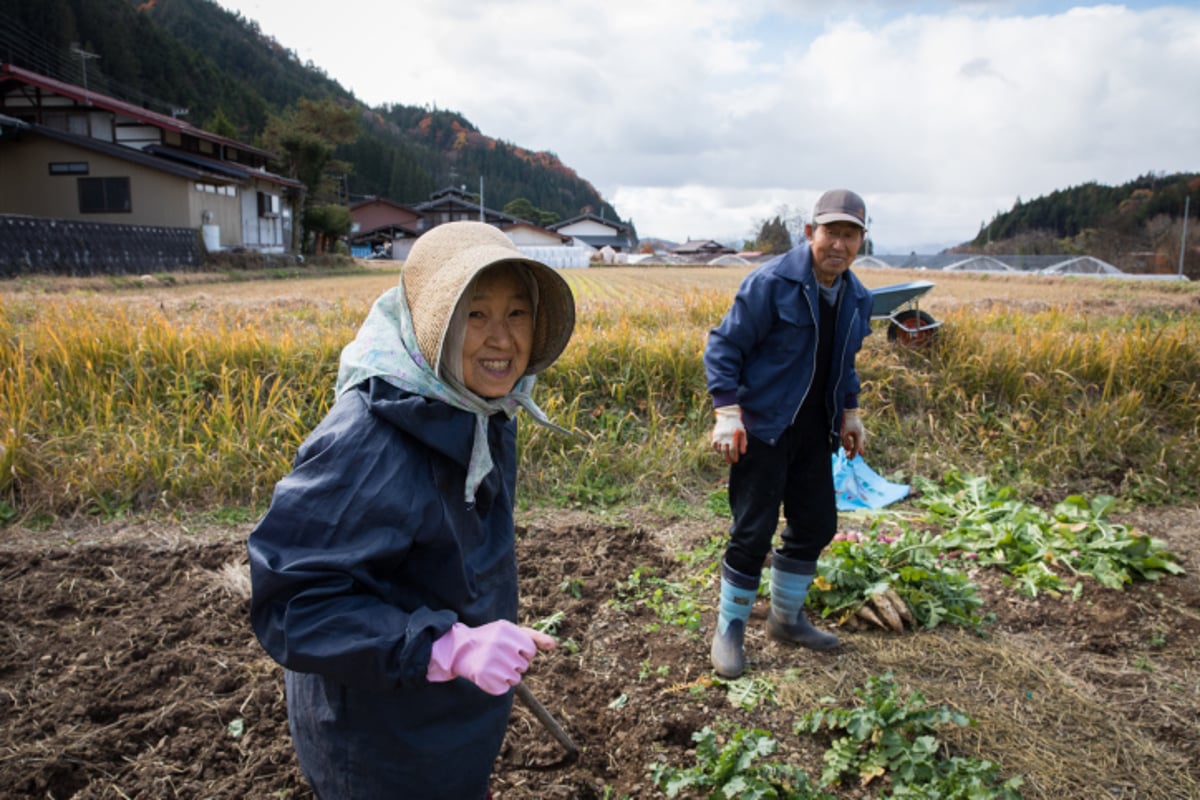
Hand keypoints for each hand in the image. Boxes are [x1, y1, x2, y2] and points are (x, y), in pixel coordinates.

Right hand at [427, 620, 555, 695]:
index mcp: (507, 630)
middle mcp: (499, 645)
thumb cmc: (492, 639)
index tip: (510, 649)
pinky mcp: (485, 678)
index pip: (530, 651)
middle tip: (498, 657)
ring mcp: (492, 662)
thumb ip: (534, 637)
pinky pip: (504, 688)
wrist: (461, 649)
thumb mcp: (511, 632)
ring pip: (515, 679)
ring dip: (507, 675)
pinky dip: (498, 685)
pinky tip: (488, 674)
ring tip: (493, 665)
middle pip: (523, 666)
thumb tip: (554, 646)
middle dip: (514, 664)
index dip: (523, 653)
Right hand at [711, 405, 746, 463]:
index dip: (734, 457)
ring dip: (722, 455)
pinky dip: (716, 449)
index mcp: (732, 437)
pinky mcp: (714, 435)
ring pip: (719, 449)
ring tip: (726, 458)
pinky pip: (714, 445)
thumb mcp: (743, 433)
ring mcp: (718, 437)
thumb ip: (743, 443)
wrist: (728, 416)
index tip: (736, 460)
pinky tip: (720, 451)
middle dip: (728, 458)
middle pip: (725, 452)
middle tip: (730, 462)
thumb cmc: (737, 425)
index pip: (732, 451)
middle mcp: (724, 438)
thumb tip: (742, 453)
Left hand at [841, 408, 865, 457]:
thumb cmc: (845, 421)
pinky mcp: (858, 427)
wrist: (848, 410)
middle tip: (851, 457)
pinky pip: (859, 437)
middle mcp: (861, 434)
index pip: (856, 448)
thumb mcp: (843, 433)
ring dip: (856, 447)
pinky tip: (855, 443)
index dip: (853, 454)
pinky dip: (856, 441)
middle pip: (859, 445)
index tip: (850, 459)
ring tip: (856, 452)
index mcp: (859, 436)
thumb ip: (845, 442)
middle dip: (855, 452)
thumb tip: (847, 449)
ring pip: (860, 441)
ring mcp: (861, 430)